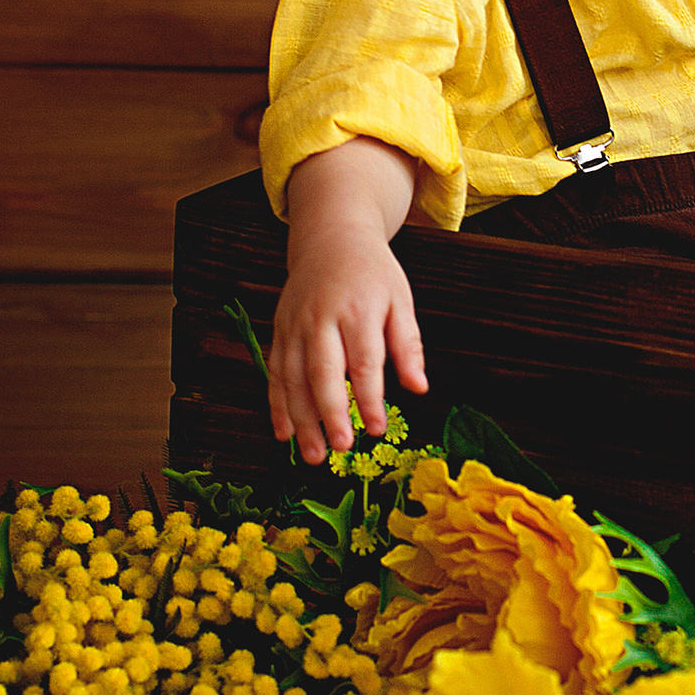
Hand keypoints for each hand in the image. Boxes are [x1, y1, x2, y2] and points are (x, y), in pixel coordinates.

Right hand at [269, 137, 430, 464]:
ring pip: (293, 378)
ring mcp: (295, 326)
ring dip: (301, 420)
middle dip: (330, 414)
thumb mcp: (400, 300)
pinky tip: (285, 434)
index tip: (378, 428)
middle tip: (341, 447)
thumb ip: (408, 345)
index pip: (364, 362)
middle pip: (322, 372)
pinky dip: (277, 405)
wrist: (330, 238)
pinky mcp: (279, 331)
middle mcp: (321, 319)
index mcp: (357, 310)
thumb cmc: (373, 274)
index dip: (370, 398)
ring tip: (314, 455)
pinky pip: (275, 373)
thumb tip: (419, 388)